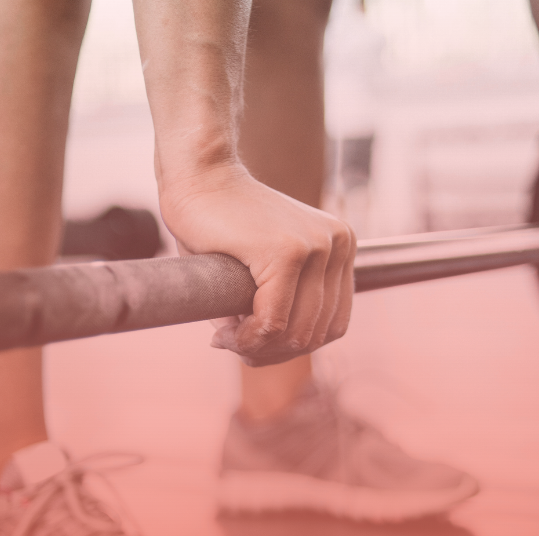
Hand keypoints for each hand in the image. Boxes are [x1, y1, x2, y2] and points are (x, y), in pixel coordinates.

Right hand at [160, 163, 355, 366]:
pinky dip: (248, 338)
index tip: (252, 344)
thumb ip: (279, 307)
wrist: (197, 176)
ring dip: (259, 349)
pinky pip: (273, 320)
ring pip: (296, 332)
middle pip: (317, 333)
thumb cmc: (220, 223)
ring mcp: (316, 246)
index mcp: (341, 247)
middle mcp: (339, 244)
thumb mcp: (263, 269)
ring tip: (227, 340)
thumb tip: (271, 355)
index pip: (333, 323)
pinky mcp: (287, 251)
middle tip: (235, 346)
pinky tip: (225, 334)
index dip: (292, 348)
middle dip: (274, 353)